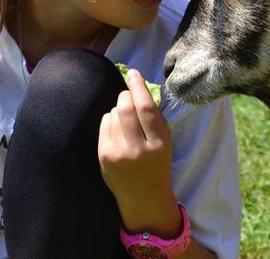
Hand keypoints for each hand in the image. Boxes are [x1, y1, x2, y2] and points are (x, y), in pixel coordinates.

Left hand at [98, 68, 181, 237]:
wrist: (143, 197)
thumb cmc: (157, 163)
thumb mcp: (165, 142)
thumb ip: (155, 118)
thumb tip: (140, 89)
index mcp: (158, 144)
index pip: (146, 108)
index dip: (138, 87)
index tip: (134, 73)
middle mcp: (136, 149)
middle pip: (125, 108)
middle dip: (126, 95)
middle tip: (129, 95)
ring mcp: (117, 153)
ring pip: (113, 114)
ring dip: (119, 108)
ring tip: (126, 118)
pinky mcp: (103, 156)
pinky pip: (104, 124)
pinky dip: (110, 119)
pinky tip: (117, 127)